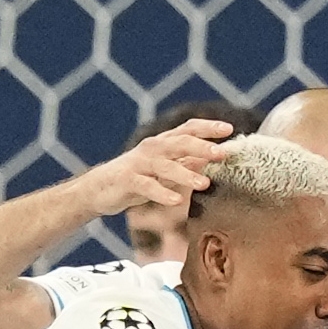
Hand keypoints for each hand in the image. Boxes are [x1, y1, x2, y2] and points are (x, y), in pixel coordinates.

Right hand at [80, 119, 230, 215]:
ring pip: (166, 165)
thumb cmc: (136, 179)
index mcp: (163, 143)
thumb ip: (186, 163)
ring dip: (186, 173)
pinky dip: (162, 193)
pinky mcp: (128, 180)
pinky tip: (176, 201)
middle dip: (202, 146)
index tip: (229, 129)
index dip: (208, 127)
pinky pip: (147, 186)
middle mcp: (153, 148)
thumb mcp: (164, 171)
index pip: (188, 128)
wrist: (98, 190)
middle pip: (180, 142)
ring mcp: (139, 163)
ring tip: (204, 184)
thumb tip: (213, 159)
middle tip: (222, 153)